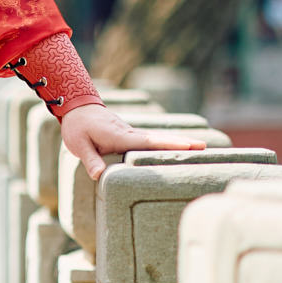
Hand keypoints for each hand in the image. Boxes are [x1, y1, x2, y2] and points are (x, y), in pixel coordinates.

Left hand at [61, 104, 207, 181]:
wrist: (76, 106)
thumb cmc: (77, 127)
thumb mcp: (79, 144)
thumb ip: (90, 159)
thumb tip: (98, 176)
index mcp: (119, 136)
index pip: (147, 143)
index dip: (168, 144)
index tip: (188, 145)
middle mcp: (130, 133)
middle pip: (159, 139)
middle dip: (182, 142)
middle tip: (205, 146)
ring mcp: (132, 133)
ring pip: (158, 138)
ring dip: (178, 142)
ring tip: (201, 147)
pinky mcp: (130, 134)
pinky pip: (151, 140)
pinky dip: (166, 143)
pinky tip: (178, 147)